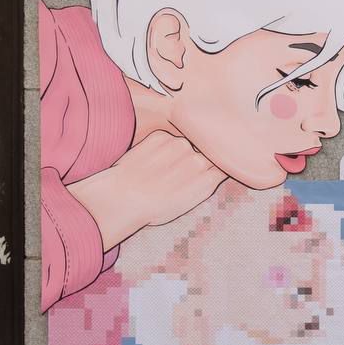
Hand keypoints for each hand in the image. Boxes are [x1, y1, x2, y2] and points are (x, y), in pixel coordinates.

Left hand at [68, 131, 226, 250]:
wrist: (120, 198)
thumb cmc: (153, 208)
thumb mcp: (188, 203)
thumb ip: (206, 183)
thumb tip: (217, 168)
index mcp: (206, 179)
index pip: (223, 165)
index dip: (217, 167)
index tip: (211, 170)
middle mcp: (196, 159)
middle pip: (207, 153)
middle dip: (200, 159)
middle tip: (182, 173)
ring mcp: (178, 145)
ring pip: (188, 144)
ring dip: (181, 152)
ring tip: (163, 169)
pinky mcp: (160, 136)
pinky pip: (169, 138)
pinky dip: (164, 146)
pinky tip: (152, 161)